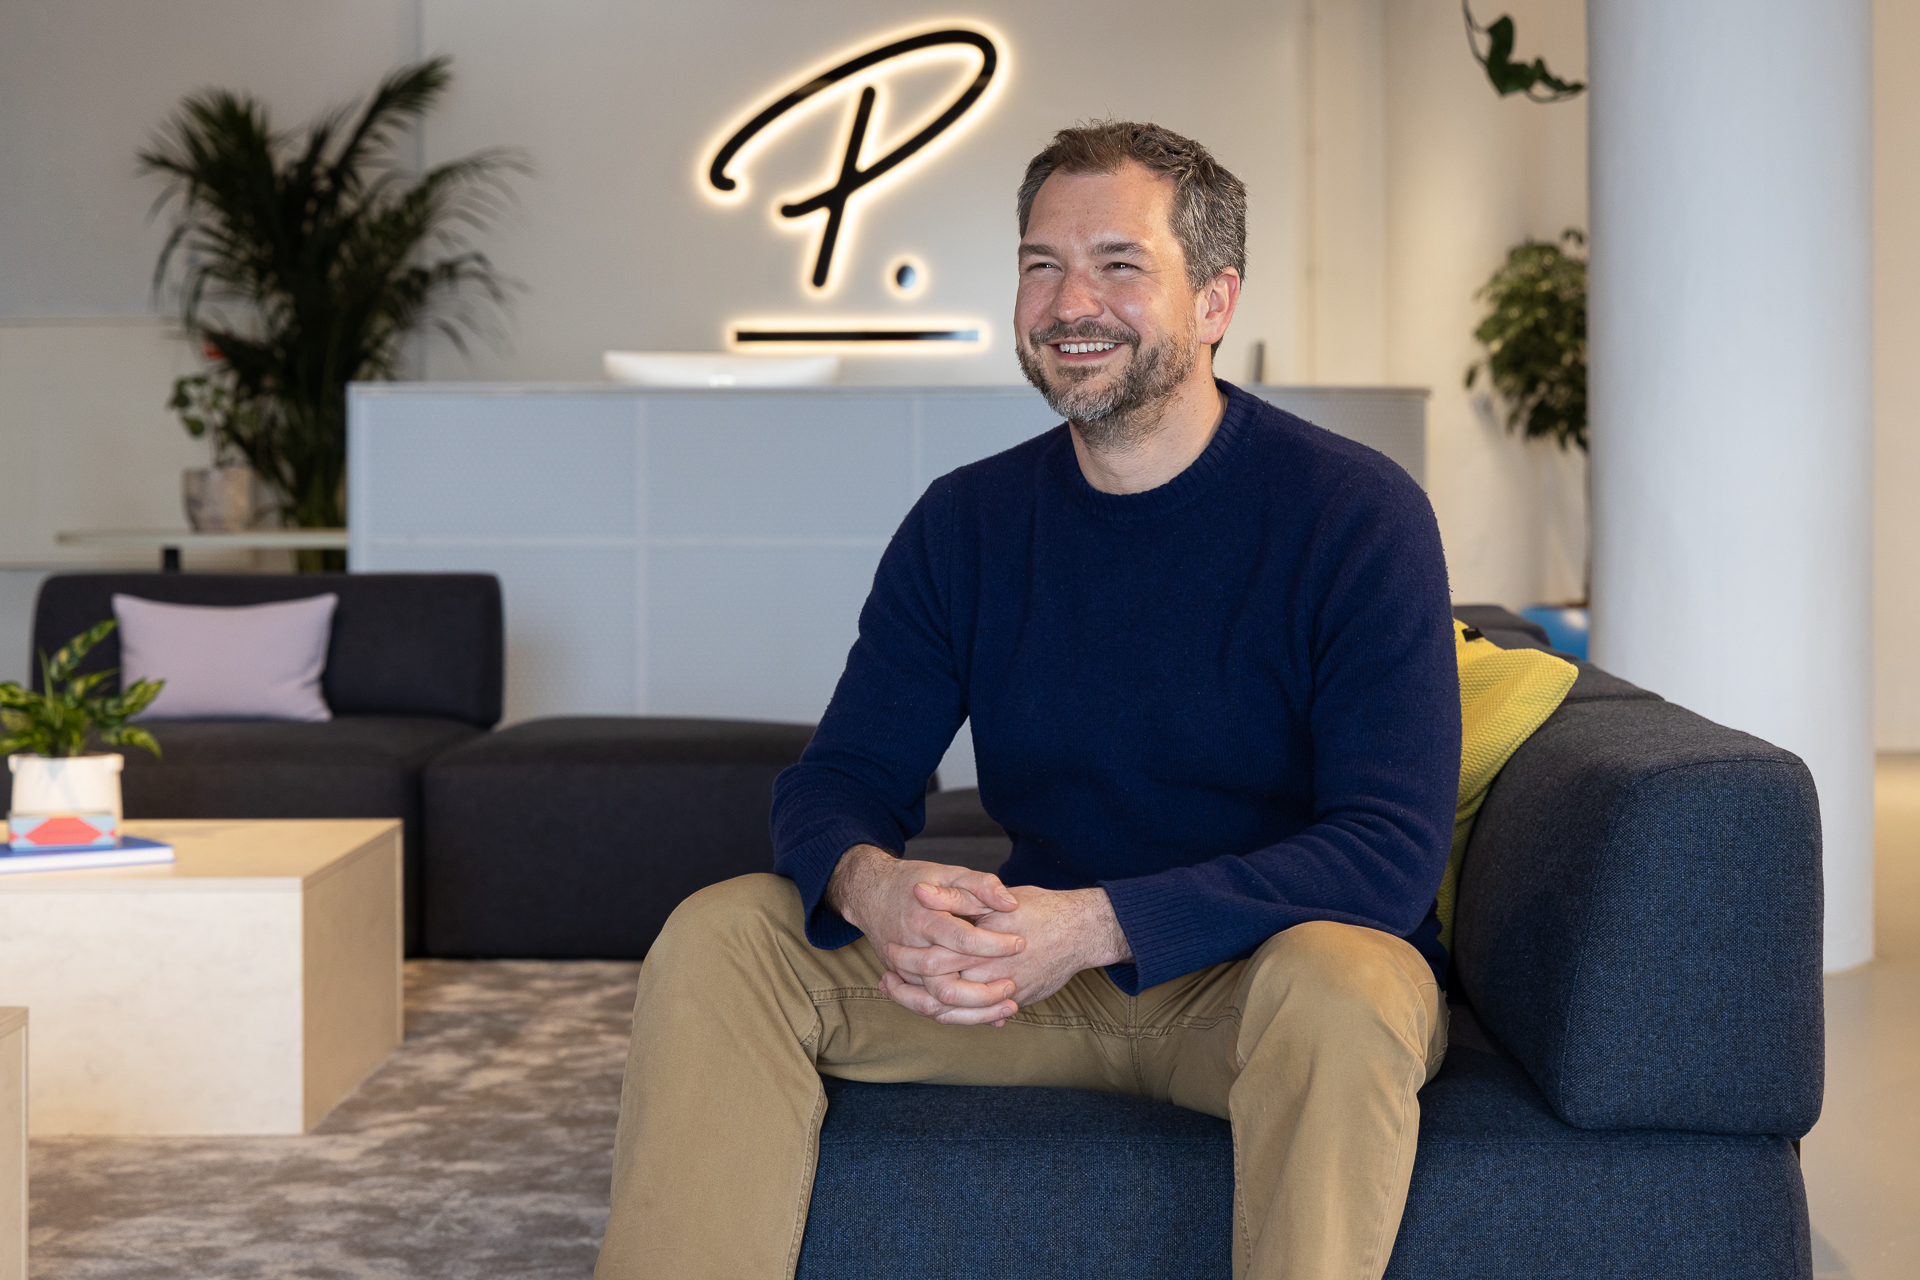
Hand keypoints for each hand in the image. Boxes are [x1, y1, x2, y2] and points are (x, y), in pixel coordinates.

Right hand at [826, 845, 1025, 1024]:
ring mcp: (902, 970)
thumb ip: (980, 885)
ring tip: (1008, 1007)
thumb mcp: (947, 873)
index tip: (1020, 943)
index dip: (994, 944)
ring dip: (973, 1013)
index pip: (962, 940)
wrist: (869, 892)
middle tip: (1014, 984)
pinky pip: (929, 1008)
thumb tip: (1010, 903)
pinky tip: (989, 1016)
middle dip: (984, 991)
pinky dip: (959, 1016)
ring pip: (935, 1005)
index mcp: (923, 920)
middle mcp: (909, 950)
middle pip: (945, 985)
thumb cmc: (913, 880)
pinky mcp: (903, 981)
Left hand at [881, 884, 1131, 1023]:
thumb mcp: (996, 897)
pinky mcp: (1016, 1001)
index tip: (888, 950)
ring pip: (955, 1010)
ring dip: (924, 1005)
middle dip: (907, 988)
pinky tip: (938, 1007)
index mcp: (982, 944)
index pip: (932, 959)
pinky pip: (978, 1016)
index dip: (906, 958)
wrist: (1082, 932)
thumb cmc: (1039, 908)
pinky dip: (954, 1015)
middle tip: (887, 978)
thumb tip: (921, 892)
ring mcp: (1004, 990)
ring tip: (904, 994)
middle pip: (938, 990)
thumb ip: (958, 896)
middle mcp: (991, 972)